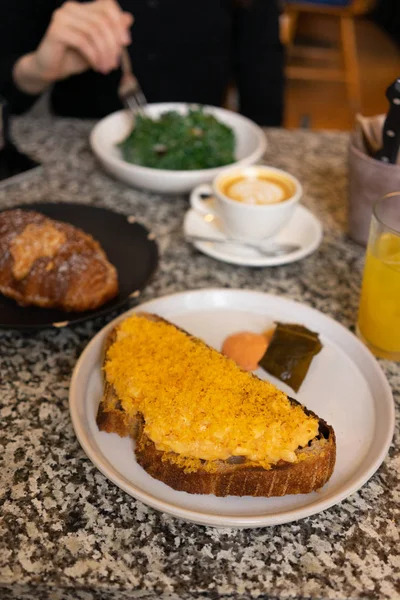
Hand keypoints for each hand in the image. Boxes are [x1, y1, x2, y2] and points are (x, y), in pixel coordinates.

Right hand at [14, 0, 132, 93]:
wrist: (51, 70)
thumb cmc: (75, 57)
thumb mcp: (99, 46)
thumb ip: (112, 33)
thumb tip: (129, 18)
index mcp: (83, 8)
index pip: (107, 5)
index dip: (119, 22)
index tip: (126, 43)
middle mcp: (71, 7)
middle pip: (102, 21)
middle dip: (112, 44)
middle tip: (115, 63)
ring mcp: (62, 16)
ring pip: (93, 31)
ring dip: (104, 53)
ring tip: (106, 68)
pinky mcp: (56, 30)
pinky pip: (82, 41)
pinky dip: (93, 56)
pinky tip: (96, 66)